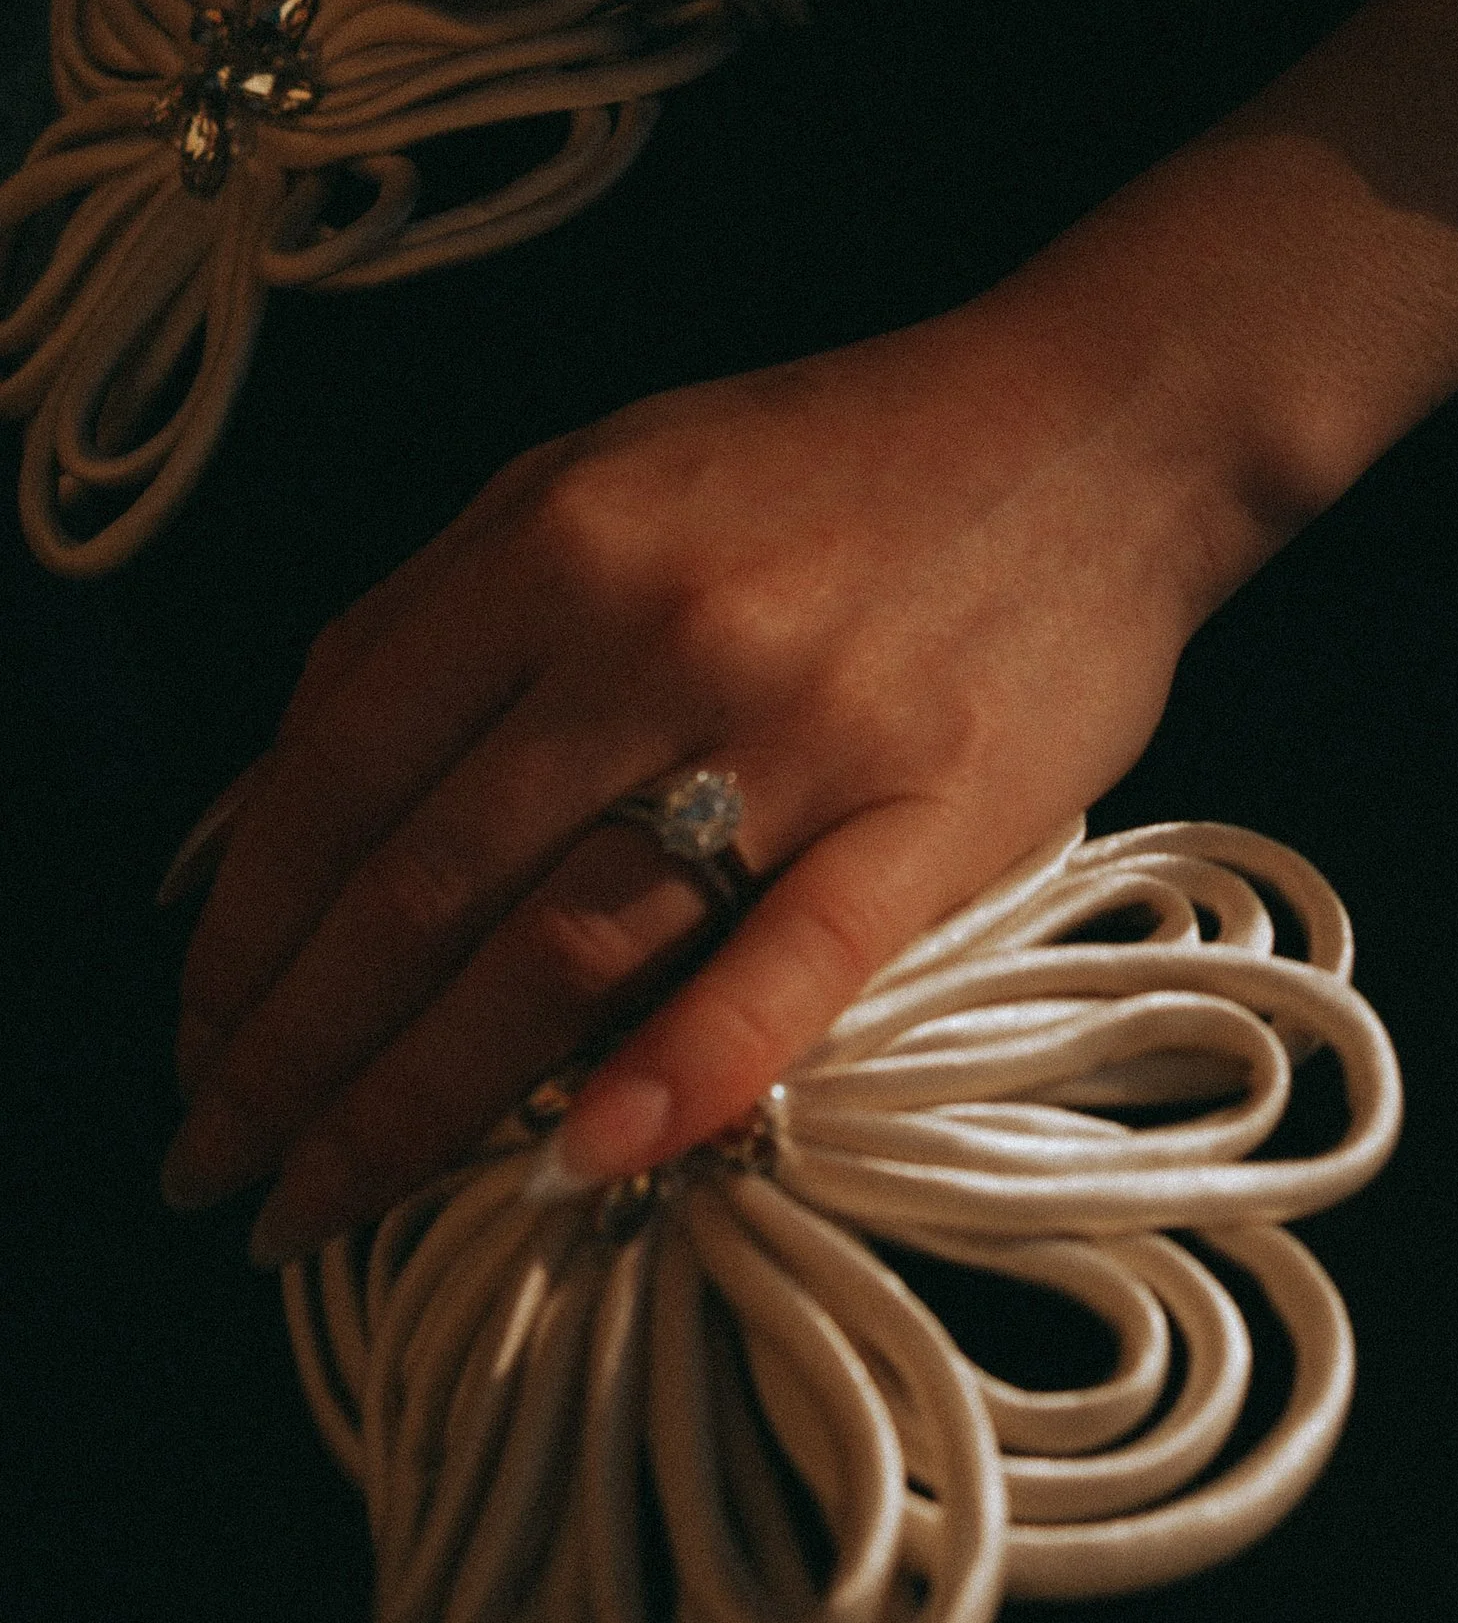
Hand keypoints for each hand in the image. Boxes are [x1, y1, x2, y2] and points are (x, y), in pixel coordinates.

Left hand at [157, 292, 1257, 1262]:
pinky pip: (792, 964)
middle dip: (294, 1051)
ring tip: (330, 1200)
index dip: (243, 925)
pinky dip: (682, 1070)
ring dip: (422, 1099)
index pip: (341, 767)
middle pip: (424, 882)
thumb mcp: (603, 469)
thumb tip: (263, 805)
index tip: (194, 1038)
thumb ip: (436, 612)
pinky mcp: (929, 813)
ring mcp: (797, 729)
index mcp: (557, 535)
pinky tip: (584, 1162)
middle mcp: (654, 629)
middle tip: (220, 1164)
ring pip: (564, 944)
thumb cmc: (832, 457)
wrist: (1098, 421)